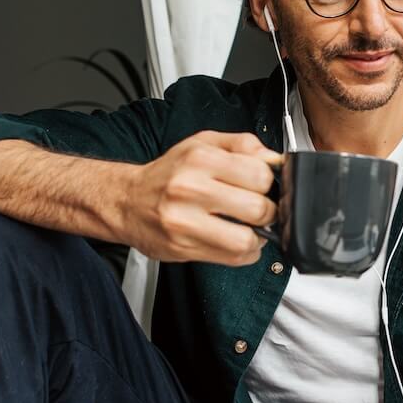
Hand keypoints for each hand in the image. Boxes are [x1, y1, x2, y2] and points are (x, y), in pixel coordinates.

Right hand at [123, 131, 281, 265]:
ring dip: (258, 237)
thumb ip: (244, 145)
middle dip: (268, 211)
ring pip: (246, 240)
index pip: (260, 175)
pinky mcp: (183, 247)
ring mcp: (184, 221)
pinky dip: (244, 252)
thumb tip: (276, 160)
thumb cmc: (169, 173)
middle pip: (258, 209)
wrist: (126, 200)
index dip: (270, 183)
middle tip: (260, 209)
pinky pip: (231, 258)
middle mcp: (190, 189)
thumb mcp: (204, 144)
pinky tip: (236, 239)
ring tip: (250, 228)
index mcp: (200, 159)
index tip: (264, 187)